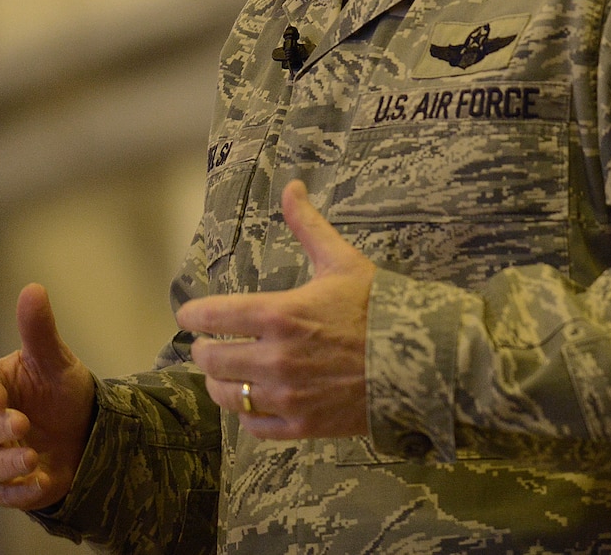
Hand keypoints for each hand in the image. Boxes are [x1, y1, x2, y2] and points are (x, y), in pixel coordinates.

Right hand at [0, 283, 95, 509]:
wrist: (88, 430)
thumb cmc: (62, 389)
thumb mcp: (55, 360)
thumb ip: (39, 330)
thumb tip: (33, 288)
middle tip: (21, 423)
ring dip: (3, 463)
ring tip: (33, 456)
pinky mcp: (8, 484)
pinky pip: (0, 494)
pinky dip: (18, 492)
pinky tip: (40, 483)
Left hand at [178, 178, 375, 439]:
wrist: (420, 358)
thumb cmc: (379, 306)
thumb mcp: (343, 261)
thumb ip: (309, 226)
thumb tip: (291, 186)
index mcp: (280, 314)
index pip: (212, 316)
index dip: (193, 315)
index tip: (190, 315)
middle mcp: (275, 358)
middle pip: (211, 360)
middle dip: (205, 349)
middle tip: (210, 343)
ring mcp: (287, 395)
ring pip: (227, 396)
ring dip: (220, 383)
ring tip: (227, 374)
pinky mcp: (301, 424)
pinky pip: (254, 425)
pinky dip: (249, 413)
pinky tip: (255, 400)